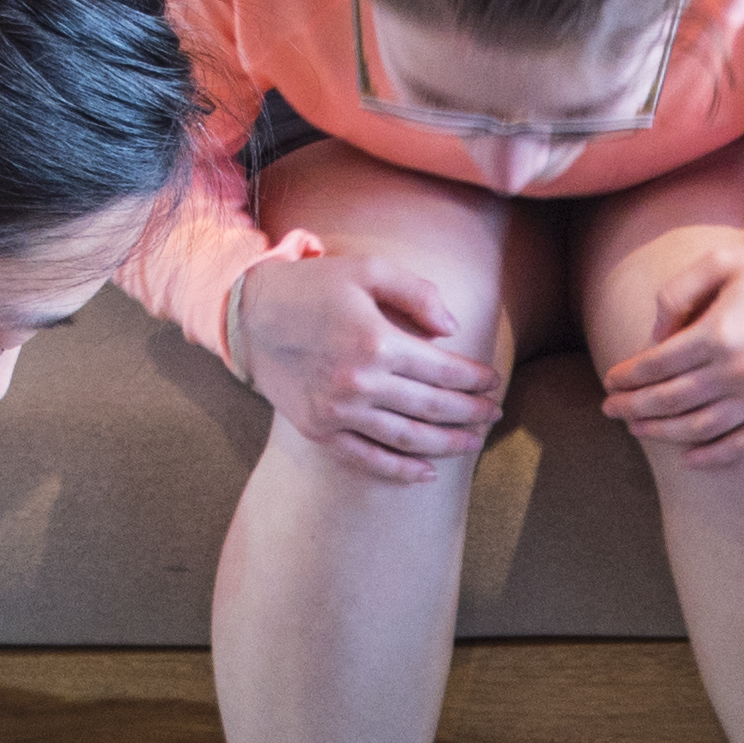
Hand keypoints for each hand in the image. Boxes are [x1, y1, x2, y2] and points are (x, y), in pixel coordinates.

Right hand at [238, 255, 499, 484]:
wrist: (249, 315)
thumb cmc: (313, 287)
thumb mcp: (367, 270)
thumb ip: (417, 293)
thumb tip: (453, 329)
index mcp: (377, 342)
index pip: (444, 369)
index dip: (475, 378)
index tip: (494, 381)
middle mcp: (360, 383)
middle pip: (432, 407)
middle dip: (471, 412)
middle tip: (494, 412)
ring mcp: (338, 412)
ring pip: (408, 438)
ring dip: (448, 444)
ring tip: (473, 442)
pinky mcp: (319, 430)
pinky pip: (368, 459)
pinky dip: (400, 470)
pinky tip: (427, 472)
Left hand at [598, 229, 743, 469]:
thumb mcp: (722, 262)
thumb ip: (678, 294)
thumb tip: (654, 339)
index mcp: (720, 332)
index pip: (658, 364)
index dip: (629, 375)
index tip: (611, 379)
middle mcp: (741, 371)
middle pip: (672, 399)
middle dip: (634, 405)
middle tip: (610, 409)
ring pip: (700, 427)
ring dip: (662, 432)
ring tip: (638, 428)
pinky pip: (743, 445)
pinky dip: (712, 456)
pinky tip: (687, 457)